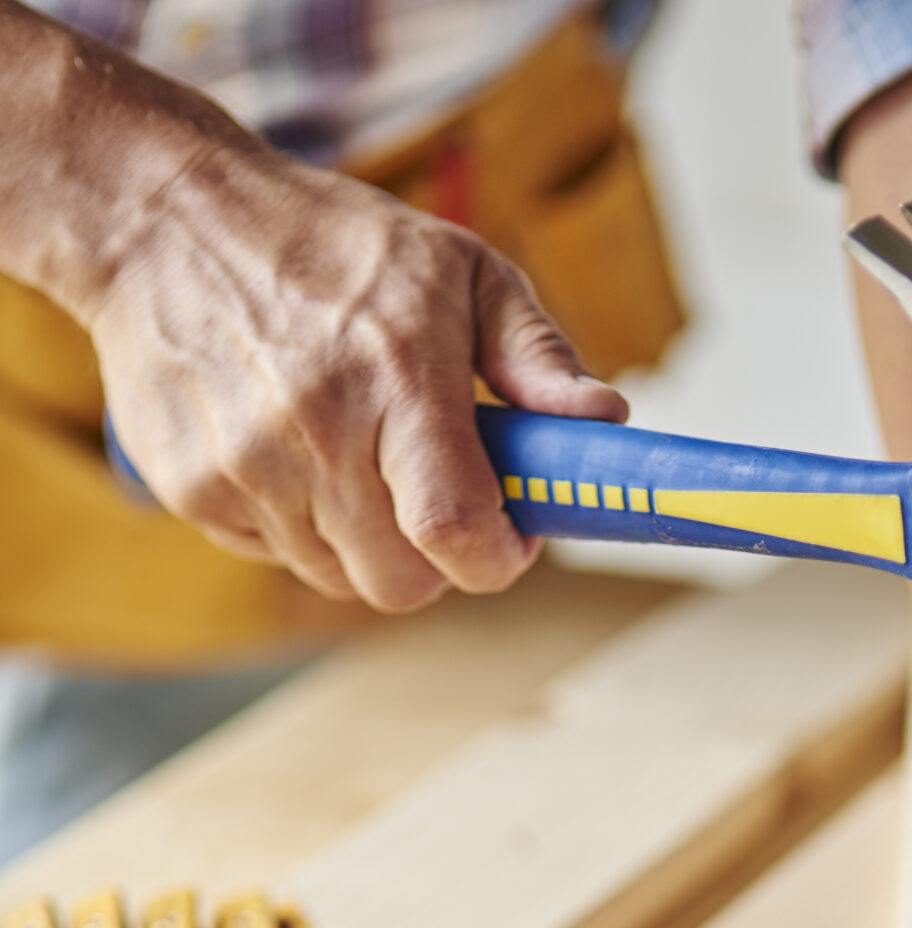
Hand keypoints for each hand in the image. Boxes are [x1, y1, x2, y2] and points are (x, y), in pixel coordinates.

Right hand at [88, 137, 623, 611]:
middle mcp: (316, 429)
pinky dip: (298, 523)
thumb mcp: (457, 270)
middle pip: (402, 583)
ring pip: (340, 578)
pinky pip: (276, 555)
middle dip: (435, 556)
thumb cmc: (332, 245)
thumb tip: (605, 420)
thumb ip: (537, 356)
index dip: (496, 558)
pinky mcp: (191, 489)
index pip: (456, 533)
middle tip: (434, 493)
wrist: (162, 216)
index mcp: (396, 375)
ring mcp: (246, 466)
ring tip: (354, 452)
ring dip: (365, 539)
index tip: (510, 536)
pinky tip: (290, 446)